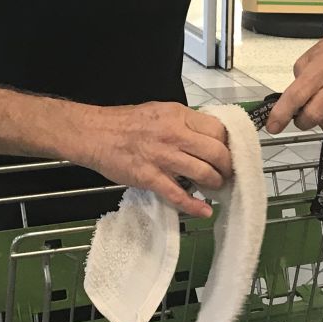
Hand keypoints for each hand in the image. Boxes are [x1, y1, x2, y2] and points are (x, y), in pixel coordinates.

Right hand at [73, 102, 232, 216]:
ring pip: (203, 173)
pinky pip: (178, 194)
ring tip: (215, 187)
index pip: (218, 130)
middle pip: (217, 152)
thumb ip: (183, 122)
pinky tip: (204, 210)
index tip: (228, 152)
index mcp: (178, 116)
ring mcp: (163, 157)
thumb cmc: (124, 123)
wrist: (94, 133)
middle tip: (226, 173)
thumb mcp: (159, 111)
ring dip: (215, 184)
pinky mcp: (150, 177)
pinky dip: (194, 205)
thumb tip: (204, 136)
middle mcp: (174, 134)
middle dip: (227, 167)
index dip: (227, 144)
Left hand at [267, 26, 322, 136]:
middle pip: (312, 116)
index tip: (272, 126)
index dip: (281, 114)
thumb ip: (296, 85)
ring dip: (317, 123)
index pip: (297, 96)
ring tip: (319, 109)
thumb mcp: (306, 60)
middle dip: (300, 121)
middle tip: (300, 114)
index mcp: (322, 68)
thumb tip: (287, 109)